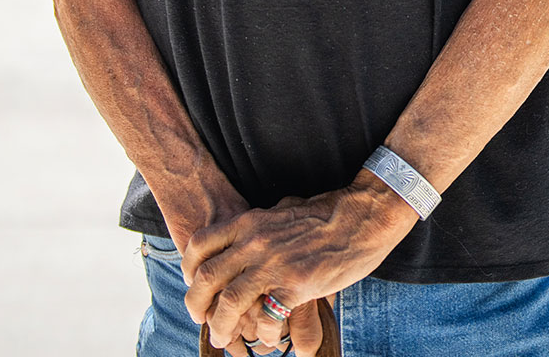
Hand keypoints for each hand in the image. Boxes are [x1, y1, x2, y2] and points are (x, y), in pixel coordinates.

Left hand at [181, 173, 415, 353]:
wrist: (360, 217)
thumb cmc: (327, 212)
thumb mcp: (284, 208)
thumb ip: (264, 222)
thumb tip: (253, 227)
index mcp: (250, 222)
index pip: (200, 244)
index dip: (188, 270)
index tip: (192, 285)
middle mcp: (255, 242)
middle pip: (206, 278)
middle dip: (196, 305)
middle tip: (200, 320)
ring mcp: (274, 264)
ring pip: (230, 303)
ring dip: (222, 327)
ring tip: (223, 338)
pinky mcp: (295, 286)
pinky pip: (267, 318)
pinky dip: (264, 333)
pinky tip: (270, 337)